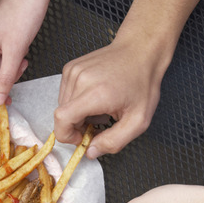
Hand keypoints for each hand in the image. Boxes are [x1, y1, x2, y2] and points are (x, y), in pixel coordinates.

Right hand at [0, 0, 51, 104]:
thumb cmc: (23, 11)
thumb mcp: (16, 51)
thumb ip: (7, 78)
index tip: (3, 98)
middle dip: (4, 78)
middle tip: (19, 71)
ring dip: (10, 68)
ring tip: (23, 58)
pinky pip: (0, 55)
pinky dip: (11, 58)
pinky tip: (21, 51)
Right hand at [54, 36, 166, 157]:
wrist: (140, 50)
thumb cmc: (142, 83)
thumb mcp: (138, 121)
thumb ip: (113, 142)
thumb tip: (90, 152)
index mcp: (95, 93)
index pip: (62, 119)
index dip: (66, 135)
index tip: (82, 138)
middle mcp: (80, 79)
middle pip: (62, 115)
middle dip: (77, 126)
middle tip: (100, 122)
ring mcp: (73, 71)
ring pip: (63, 105)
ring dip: (77, 114)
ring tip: (100, 108)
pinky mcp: (70, 68)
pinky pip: (65, 94)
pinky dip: (76, 101)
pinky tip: (95, 97)